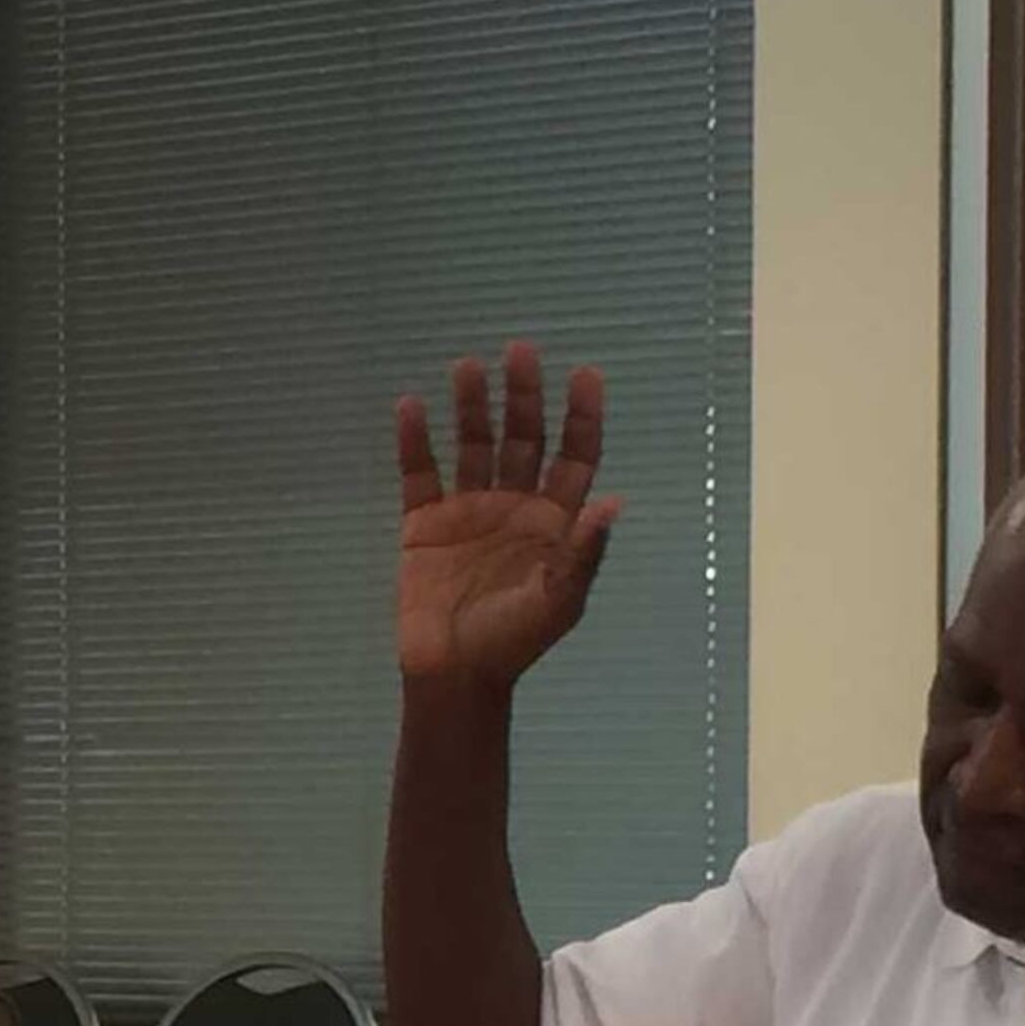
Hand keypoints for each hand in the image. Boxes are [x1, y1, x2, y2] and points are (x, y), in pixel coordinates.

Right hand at [394, 340, 621, 685]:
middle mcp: (514, 505)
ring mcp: (468, 510)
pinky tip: (410, 407)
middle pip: (523, 438)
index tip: (584, 374)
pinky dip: (414, 441)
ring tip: (467, 367)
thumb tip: (614, 503)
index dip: (581, 416)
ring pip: (472, 445)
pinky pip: (418, 473)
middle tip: (520, 350)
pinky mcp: (424, 523)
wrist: (452, 675)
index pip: (574, 456)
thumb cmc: (513, 642)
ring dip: (472, 406)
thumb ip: (583, 552)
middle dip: (524, 396)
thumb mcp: (559, 601)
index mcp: (553, 522)